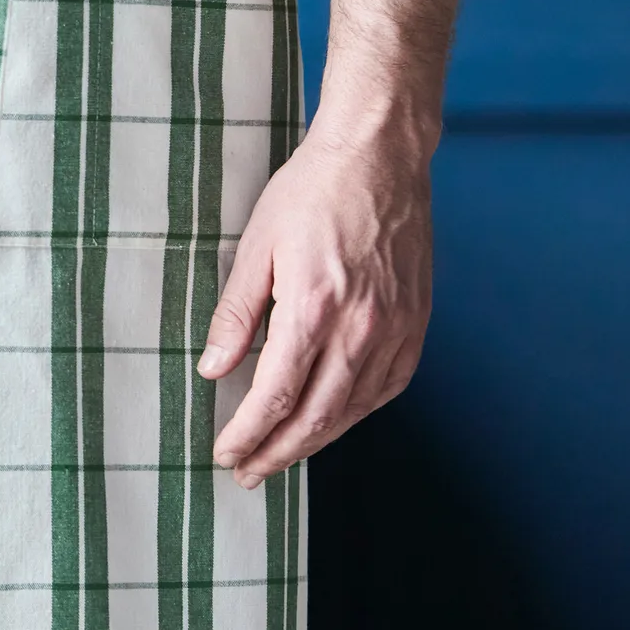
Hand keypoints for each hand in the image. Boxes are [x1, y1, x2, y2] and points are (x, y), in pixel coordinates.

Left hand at [200, 122, 431, 488]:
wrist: (379, 155)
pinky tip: (334, 420)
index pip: (276, 396)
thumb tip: (213, 370)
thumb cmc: (312, 191)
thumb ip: (236, 314)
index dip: (248, 434)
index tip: (225, 453)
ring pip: (352, 410)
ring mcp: (395, 329)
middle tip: (247, 473)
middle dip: (277, 453)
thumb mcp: (257, 245)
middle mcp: (360, 329)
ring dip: (315, 442)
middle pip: (316, 418)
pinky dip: (356, 413)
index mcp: (314, 309)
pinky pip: (387, 387)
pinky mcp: (416, 323)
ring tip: (282, 456)